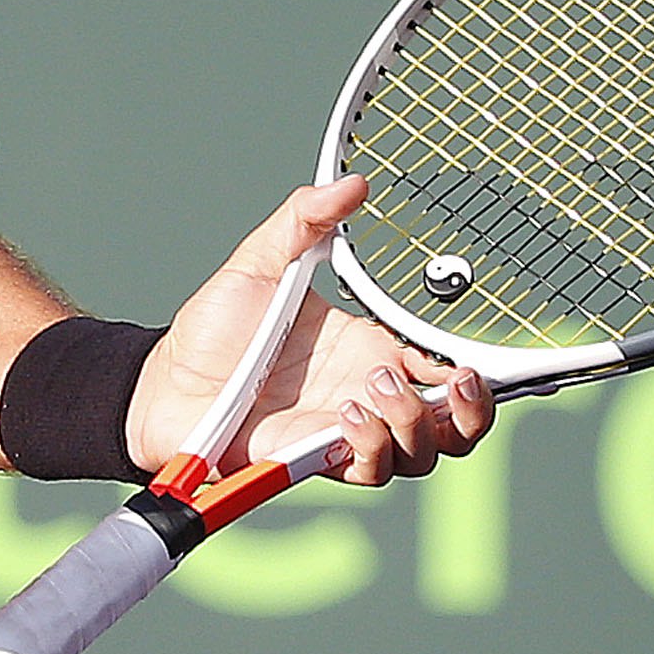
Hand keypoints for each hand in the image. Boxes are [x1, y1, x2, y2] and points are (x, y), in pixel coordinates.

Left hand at [126, 177, 491, 486]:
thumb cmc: (214, 328)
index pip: (444, 375)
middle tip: (454, 383)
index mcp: (367, 351)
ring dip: (412, 422)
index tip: (490, 366)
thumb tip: (351, 185)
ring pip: (418, 454)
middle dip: (470, 413)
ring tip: (375, 386)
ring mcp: (342, 434)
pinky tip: (347, 411)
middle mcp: (365, 398)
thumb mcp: (261, 263)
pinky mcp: (312, 460)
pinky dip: (370, 443)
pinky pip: (367, 468)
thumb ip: (303, 220)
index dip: (477, 377)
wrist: (162, 379)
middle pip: (452, 430)